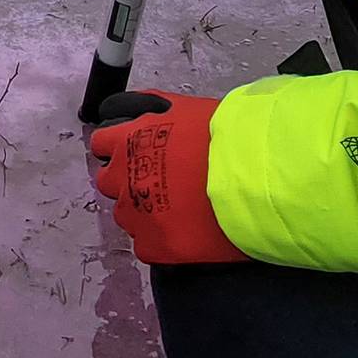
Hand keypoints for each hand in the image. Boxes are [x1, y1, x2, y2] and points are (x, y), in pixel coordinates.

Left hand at [88, 90, 246, 264]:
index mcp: (128, 140)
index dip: (119, 149)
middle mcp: (123, 178)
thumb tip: (147, 115)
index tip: (137, 154)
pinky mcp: (156, 247)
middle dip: (129, 182)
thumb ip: (157, 116)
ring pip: (127, 217)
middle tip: (162, 183)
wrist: (255, 176)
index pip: (101, 144)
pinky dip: (162, 241)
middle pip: (109, 183)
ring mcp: (137, 216)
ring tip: (180, 210)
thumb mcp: (186, 109)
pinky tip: (186, 232)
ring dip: (145, 213)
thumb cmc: (228, 137)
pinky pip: (147, 246)